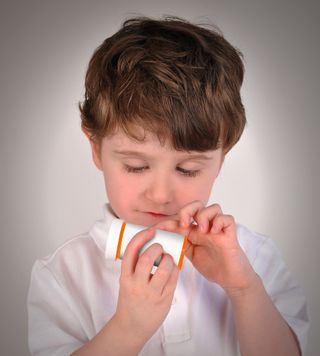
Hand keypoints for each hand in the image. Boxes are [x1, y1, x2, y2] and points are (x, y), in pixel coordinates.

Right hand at [113, 227, 178, 345]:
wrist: (131, 326)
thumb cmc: (130, 299)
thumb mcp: (126, 281)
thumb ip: (135, 266)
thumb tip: (150, 243)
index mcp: (125, 276)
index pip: (131, 251)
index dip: (141, 237)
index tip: (150, 231)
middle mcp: (136, 284)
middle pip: (147, 258)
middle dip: (157, 247)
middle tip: (160, 247)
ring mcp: (150, 293)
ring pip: (164, 269)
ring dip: (168, 258)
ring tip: (167, 258)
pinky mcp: (164, 300)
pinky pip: (173, 279)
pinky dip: (175, 269)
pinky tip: (173, 268)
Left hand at [155, 201, 257, 296]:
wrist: (230, 279)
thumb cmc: (212, 266)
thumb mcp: (190, 254)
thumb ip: (180, 244)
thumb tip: (164, 238)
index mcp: (195, 231)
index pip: (180, 219)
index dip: (166, 222)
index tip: (154, 230)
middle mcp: (206, 227)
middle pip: (197, 204)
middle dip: (188, 210)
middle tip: (184, 224)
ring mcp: (218, 229)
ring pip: (214, 207)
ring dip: (204, 215)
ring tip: (202, 230)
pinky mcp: (230, 234)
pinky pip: (227, 219)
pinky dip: (219, 222)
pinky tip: (214, 232)